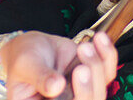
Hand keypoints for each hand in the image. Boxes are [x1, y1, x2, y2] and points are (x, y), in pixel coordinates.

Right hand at [1, 31, 117, 99]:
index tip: (65, 83)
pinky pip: (108, 72)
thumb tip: (55, 87)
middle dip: (87, 89)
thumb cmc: (24, 57)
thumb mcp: (26, 65)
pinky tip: (100, 39)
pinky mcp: (92, 77)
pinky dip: (108, 55)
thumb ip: (40, 77)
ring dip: (96, 67)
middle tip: (80, 68)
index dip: (75, 97)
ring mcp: (79, 92)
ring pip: (100, 90)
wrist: (34, 44)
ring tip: (83, 47)